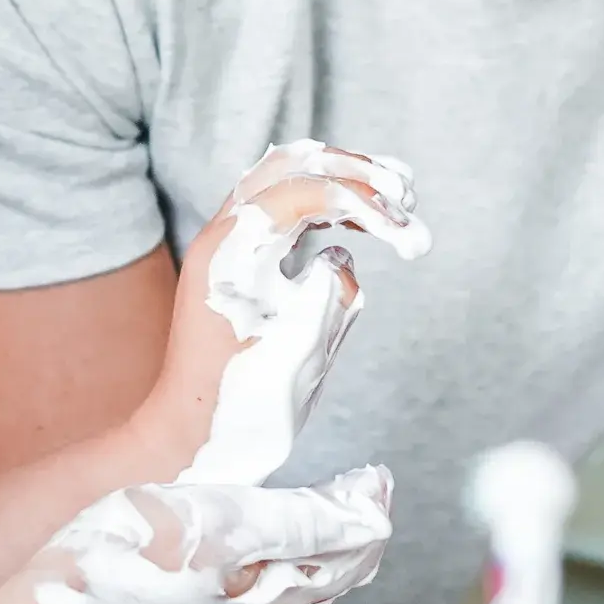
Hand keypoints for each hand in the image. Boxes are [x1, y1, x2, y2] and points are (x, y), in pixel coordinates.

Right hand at [30, 468, 393, 603]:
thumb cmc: (146, 551)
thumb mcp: (233, 521)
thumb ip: (307, 521)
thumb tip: (375, 518)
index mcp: (276, 590)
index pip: (347, 555)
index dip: (366, 513)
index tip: (377, 476)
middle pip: (324, 577)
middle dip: (349, 537)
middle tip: (364, 497)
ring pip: (288, 592)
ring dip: (315, 556)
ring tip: (326, 528)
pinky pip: (250, 601)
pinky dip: (274, 573)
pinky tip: (255, 569)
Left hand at [136, 144, 428, 484]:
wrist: (195, 439)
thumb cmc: (241, 406)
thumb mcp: (297, 353)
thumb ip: (329, 294)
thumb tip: (340, 256)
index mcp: (228, 251)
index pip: (302, 192)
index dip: (363, 202)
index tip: (408, 234)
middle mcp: (223, 236)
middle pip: (293, 164)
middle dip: (355, 171)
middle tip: (407, 194)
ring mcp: (230, 246)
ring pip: (288, 178)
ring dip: (344, 179)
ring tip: (399, 194)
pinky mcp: (244, 264)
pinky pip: (286, 210)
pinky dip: (328, 205)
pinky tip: (364, 222)